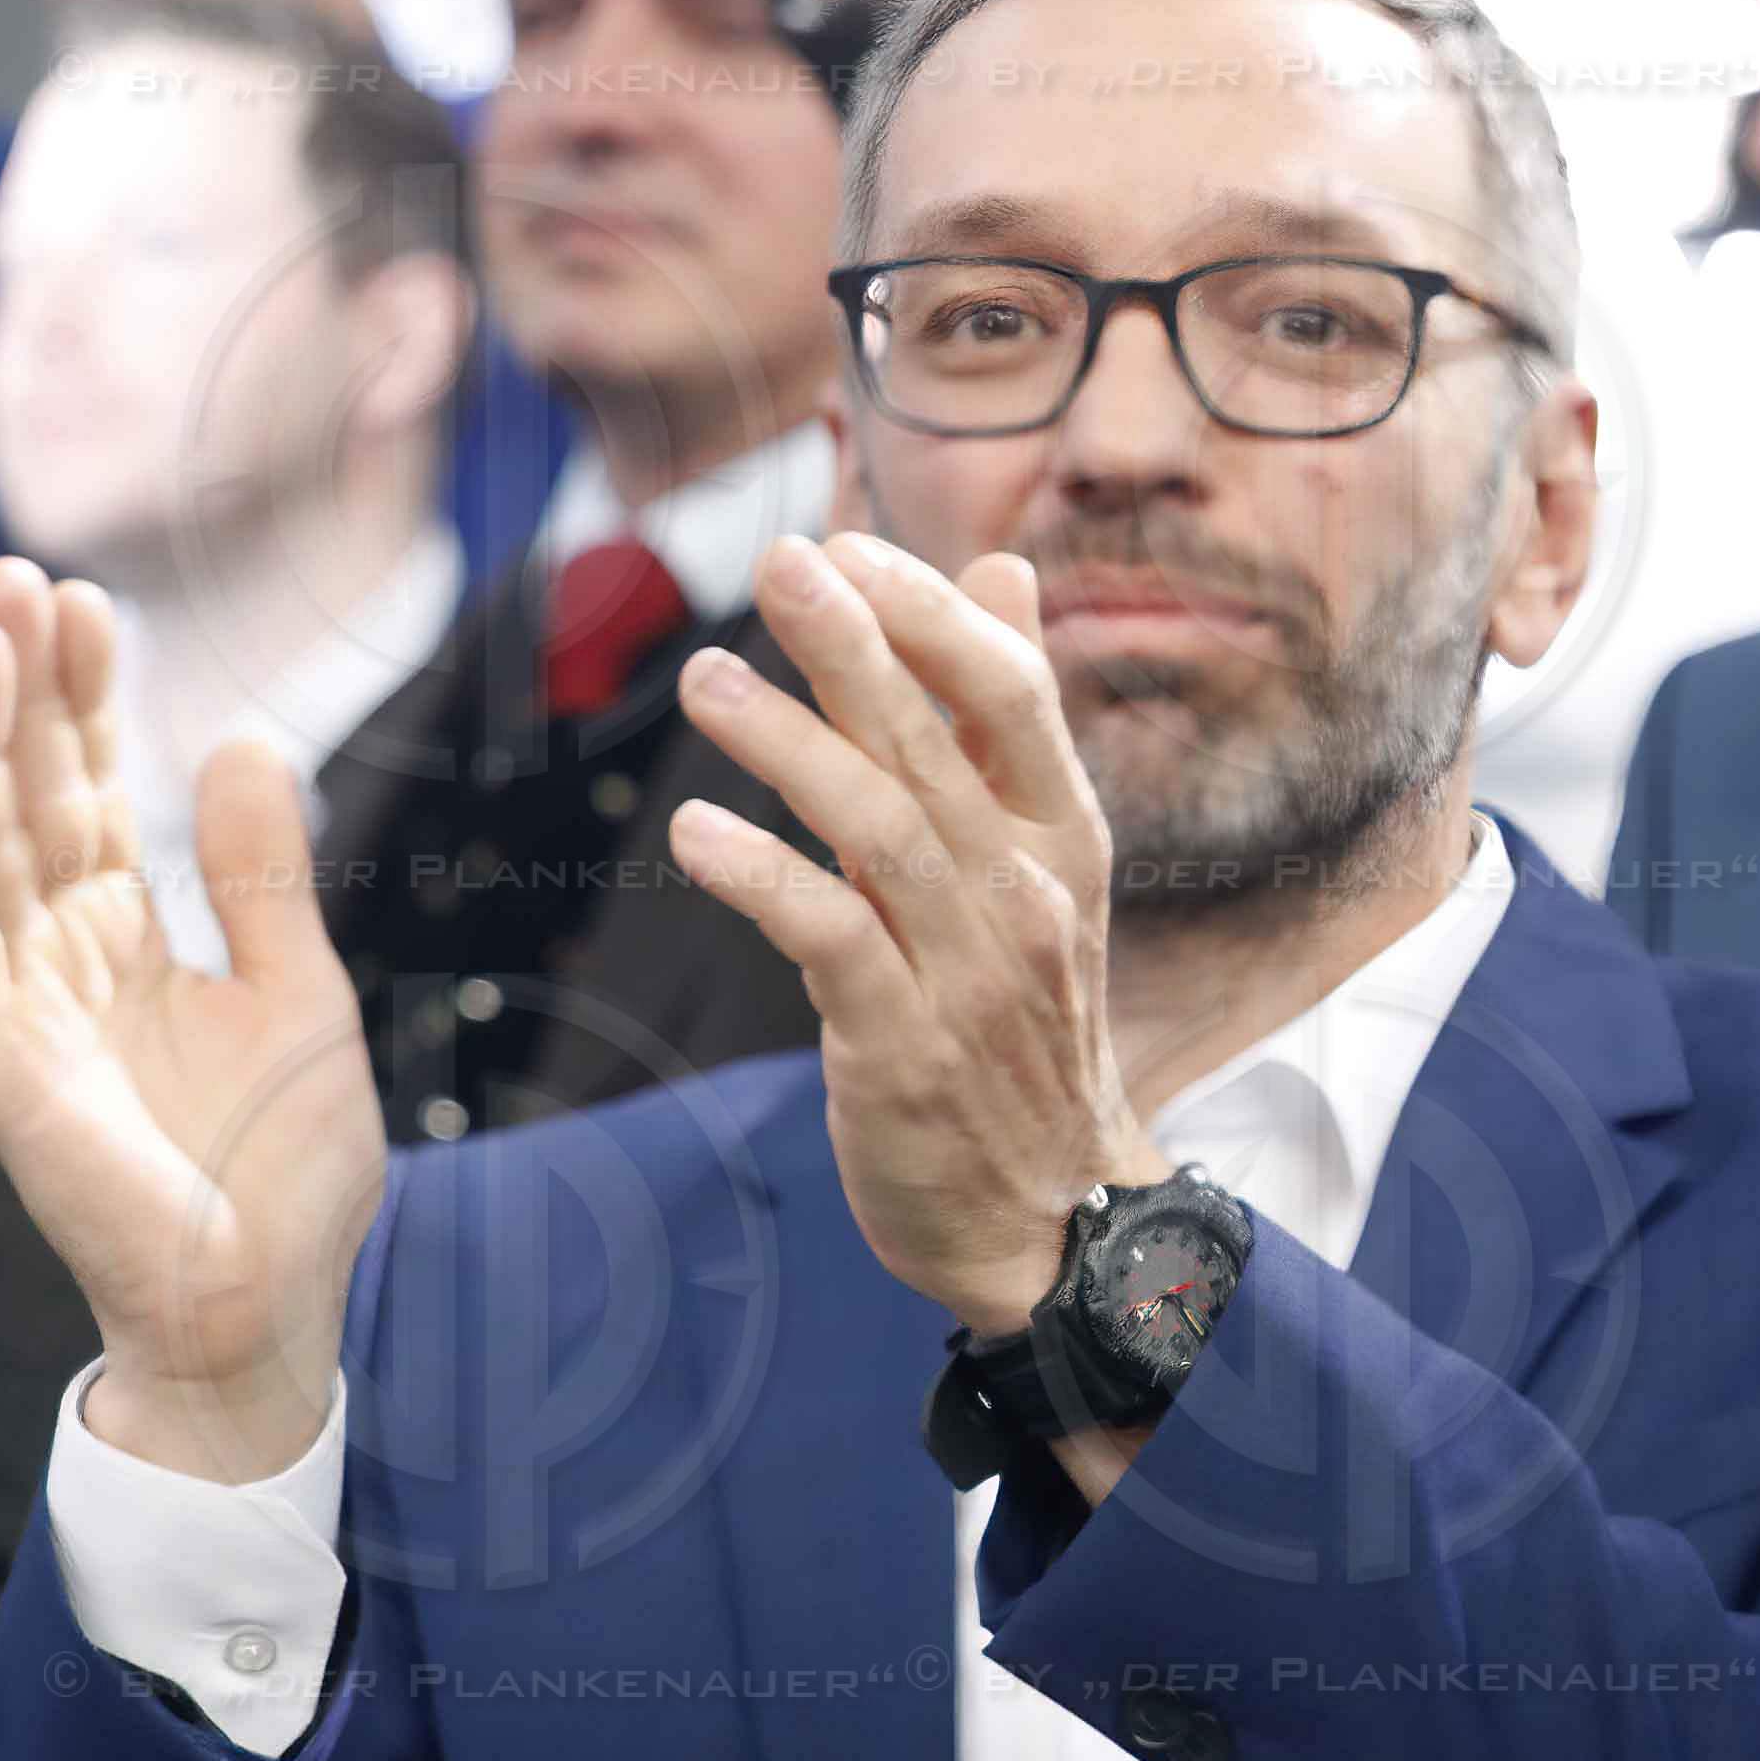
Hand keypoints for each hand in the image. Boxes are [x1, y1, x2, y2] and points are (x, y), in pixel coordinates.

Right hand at [0, 563, 381, 1482]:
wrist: (270, 1300)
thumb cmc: (284, 1167)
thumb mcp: (298, 991)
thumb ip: (259, 876)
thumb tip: (243, 740)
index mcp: (131, 940)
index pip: (94, 792)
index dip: (88, 698)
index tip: (92, 601)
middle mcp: (62, 958)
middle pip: (28, 796)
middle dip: (18, 688)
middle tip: (13, 575)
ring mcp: (20, 1005)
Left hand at [667, 534, 1154, 1353]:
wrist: (1048, 1213)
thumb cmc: (1020, 1026)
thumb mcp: (1038, 868)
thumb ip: (1001, 724)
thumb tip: (1001, 570)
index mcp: (1064, 843)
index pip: (1015, 698)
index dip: (934, 615)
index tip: (851, 546)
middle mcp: (1028, 895)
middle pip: (940, 744)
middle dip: (857, 644)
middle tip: (781, 561)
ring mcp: (970, 972)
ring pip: (880, 830)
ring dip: (788, 746)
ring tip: (705, 679)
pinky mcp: (901, 1047)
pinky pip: (830, 941)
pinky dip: (763, 879)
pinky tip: (695, 835)